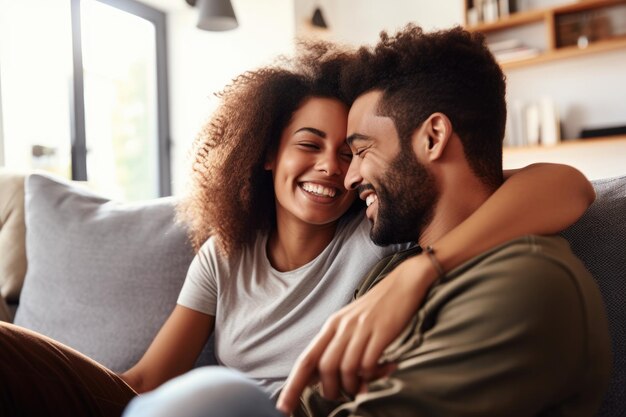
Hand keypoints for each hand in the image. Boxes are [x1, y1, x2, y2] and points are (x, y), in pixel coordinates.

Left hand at [276, 255, 436, 414]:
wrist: (404, 283)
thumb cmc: (378, 308)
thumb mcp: (351, 322)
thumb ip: (337, 345)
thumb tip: (324, 378)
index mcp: (332, 325)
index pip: (306, 360)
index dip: (293, 386)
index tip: (283, 408)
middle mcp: (342, 327)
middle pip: (325, 368)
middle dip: (332, 390)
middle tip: (344, 394)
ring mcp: (362, 329)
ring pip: (347, 369)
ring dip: (354, 386)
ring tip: (365, 385)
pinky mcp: (381, 332)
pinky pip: (369, 363)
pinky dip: (373, 374)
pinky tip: (385, 368)